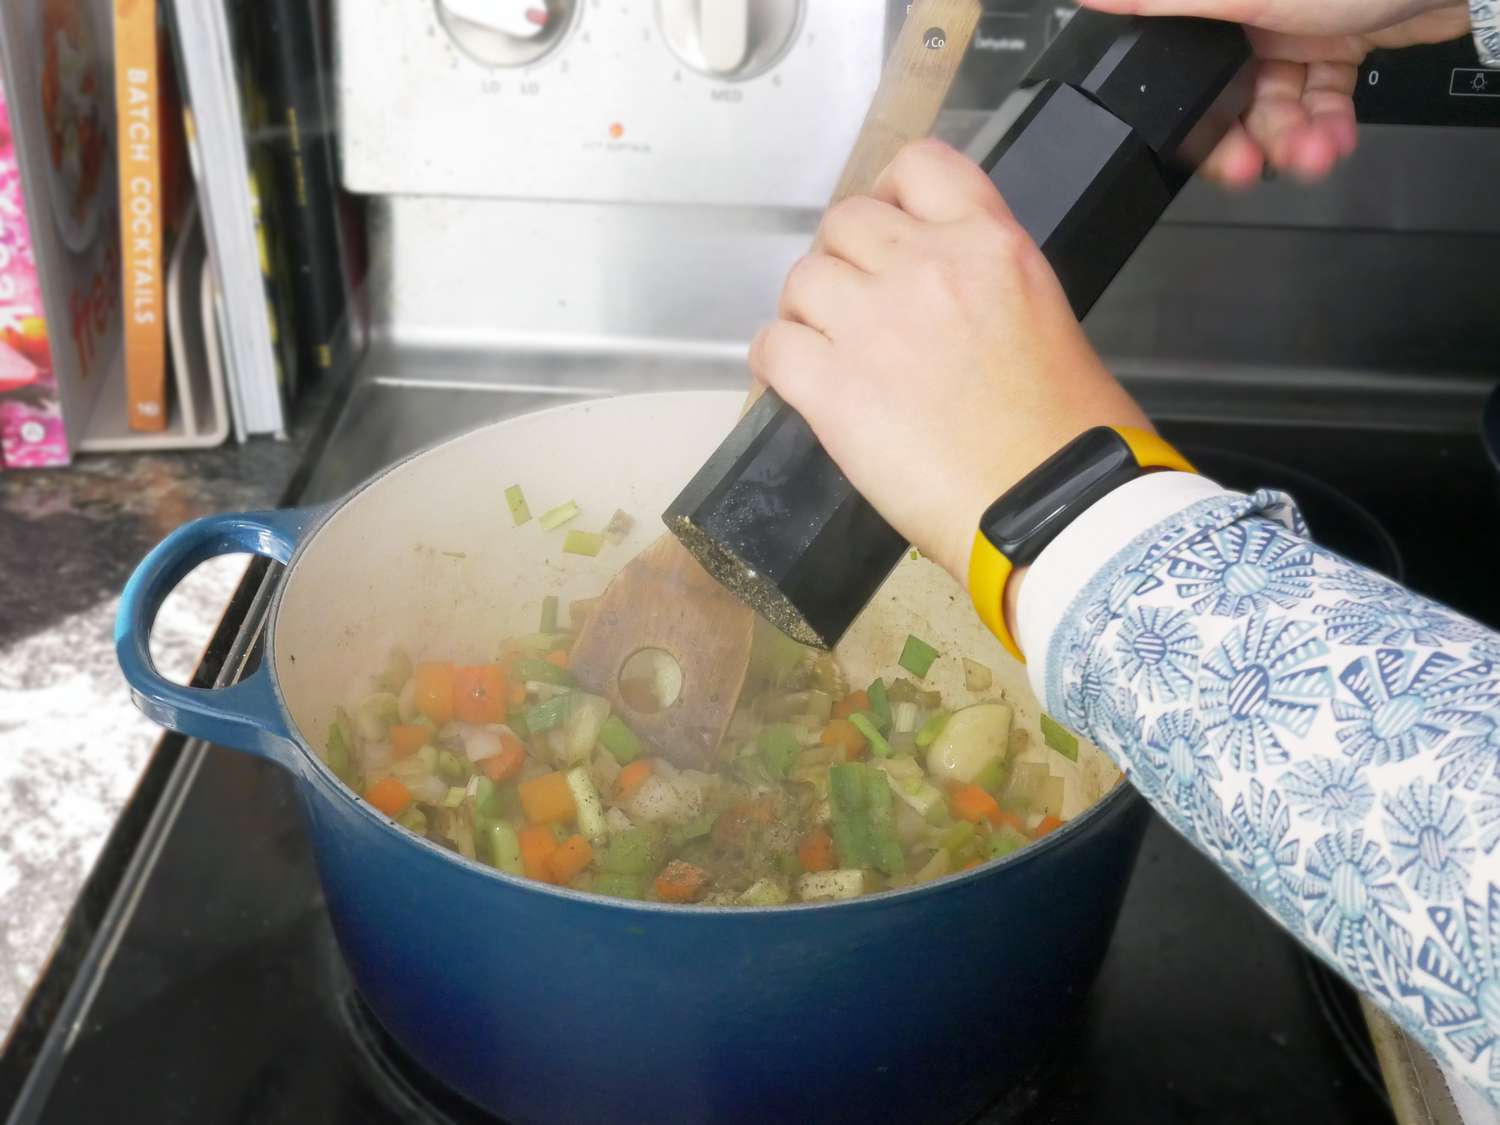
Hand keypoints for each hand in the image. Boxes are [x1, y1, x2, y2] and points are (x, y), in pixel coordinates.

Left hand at [748, 140, 1147, 588]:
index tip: (887, 232)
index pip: (918, 165)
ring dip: (807, 310)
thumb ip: (985, 286)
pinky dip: (777, 362)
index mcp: (990, 243)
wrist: (1052, 506)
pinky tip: (798, 384)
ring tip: (827, 350)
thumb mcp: (1045, 318)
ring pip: (802, 278)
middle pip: (845, 220)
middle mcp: (926, 265)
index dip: (889, 194)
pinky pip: (771, 345)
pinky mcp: (832, 386)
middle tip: (856, 308)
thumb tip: (946, 305)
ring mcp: (873, 323)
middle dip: (844, 260)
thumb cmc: (1070, 432)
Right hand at [1079, 0, 1470, 184]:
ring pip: (1276, 103)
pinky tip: (1330, 139)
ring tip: (1311, 156)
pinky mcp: (1341, 40)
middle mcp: (1253, 6)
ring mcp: (1298, 23)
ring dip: (1292, 140)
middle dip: (1247, 136)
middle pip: (1229, 92)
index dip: (1189, 110)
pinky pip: (1317, 98)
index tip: (1198, 144)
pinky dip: (1323, 125)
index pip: (1183, 60)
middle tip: (1255, 166)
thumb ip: (1163, 3)